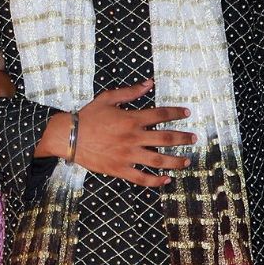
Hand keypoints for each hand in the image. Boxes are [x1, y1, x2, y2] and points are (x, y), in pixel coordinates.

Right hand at [36, 78, 194, 186]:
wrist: (69, 137)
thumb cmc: (87, 116)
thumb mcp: (108, 98)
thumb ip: (130, 92)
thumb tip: (149, 83)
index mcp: (132, 119)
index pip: (161, 115)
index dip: (176, 113)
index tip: (187, 113)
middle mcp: (133, 137)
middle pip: (166, 138)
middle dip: (184, 138)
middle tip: (194, 139)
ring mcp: (128, 155)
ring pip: (159, 160)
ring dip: (176, 161)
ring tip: (186, 161)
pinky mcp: (120, 169)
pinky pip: (142, 178)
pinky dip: (155, 181)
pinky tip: (166, 180)